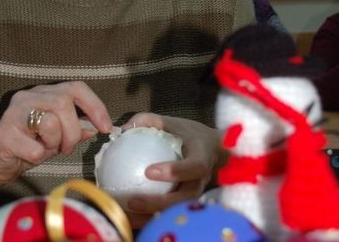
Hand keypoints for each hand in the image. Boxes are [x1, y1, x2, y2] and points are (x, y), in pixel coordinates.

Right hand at [0, 81, 111, 188]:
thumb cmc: (28, 145)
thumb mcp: (58, 136)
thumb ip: (76, 128)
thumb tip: (97, 126)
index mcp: (44, 93)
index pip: (76, 87)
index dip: (95, 105)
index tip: (105, 127)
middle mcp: (28, 96)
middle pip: (64, 103)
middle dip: (72, 132)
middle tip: (66, 148)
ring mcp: (13, 113)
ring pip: (50, 123)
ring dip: (55, 144)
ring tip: (45, 149)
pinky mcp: (4, 134)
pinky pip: (35, 148)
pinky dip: (38, 157)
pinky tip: (29, 156)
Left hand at [120, 113, 220, 228]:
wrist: (214, 150)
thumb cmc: (190, 134)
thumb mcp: (173, 123)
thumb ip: (150, 121)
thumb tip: (124, 128)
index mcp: (202, 157)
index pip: (193, 167)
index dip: (174, 171)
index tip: (148, 171)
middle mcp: (201, 180)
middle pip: (185, 197)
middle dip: (160, 203)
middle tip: (133, 201)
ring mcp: (196, 194)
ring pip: (177, 210)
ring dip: (154, 215)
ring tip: (128, 214)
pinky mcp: (188, 202)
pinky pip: (171, 213)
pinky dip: (152, 217)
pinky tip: (131, 217)